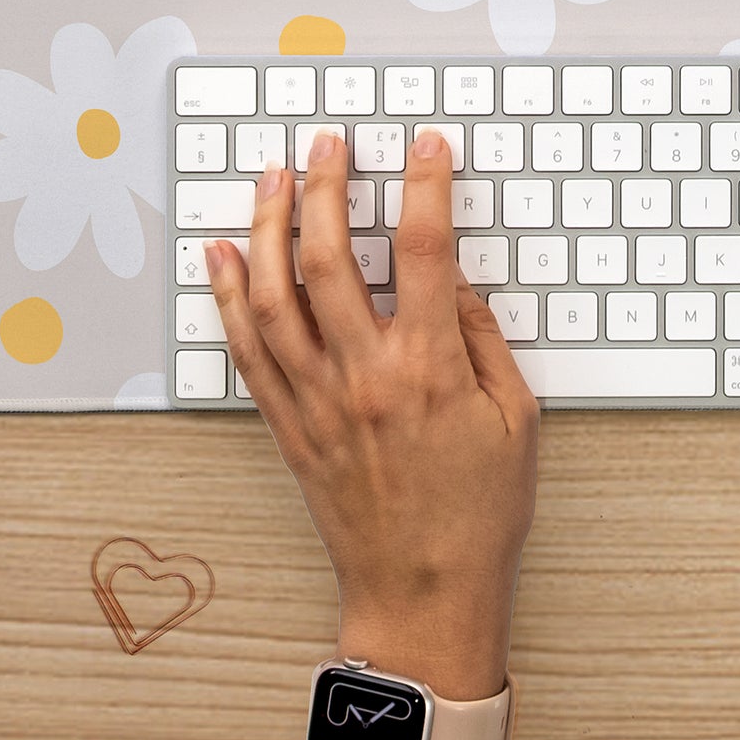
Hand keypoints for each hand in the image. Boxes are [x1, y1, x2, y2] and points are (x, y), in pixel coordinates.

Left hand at [206, 130, 538, 699]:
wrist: (423, 595)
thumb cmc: (479, 514)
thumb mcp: (517, 417)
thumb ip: (482, 339)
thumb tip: (452, 282)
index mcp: (429, 369)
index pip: (425, 251)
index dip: (425, 185)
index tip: (424, 145)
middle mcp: (363, 375)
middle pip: (330, 257)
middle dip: (325, 187)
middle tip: (327, 144)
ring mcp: (317, 400)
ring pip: (274, 295)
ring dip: (266, 226)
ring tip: (271, 178)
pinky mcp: (289, 425)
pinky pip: (247, 349)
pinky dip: (228, 296)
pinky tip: (223, 256)